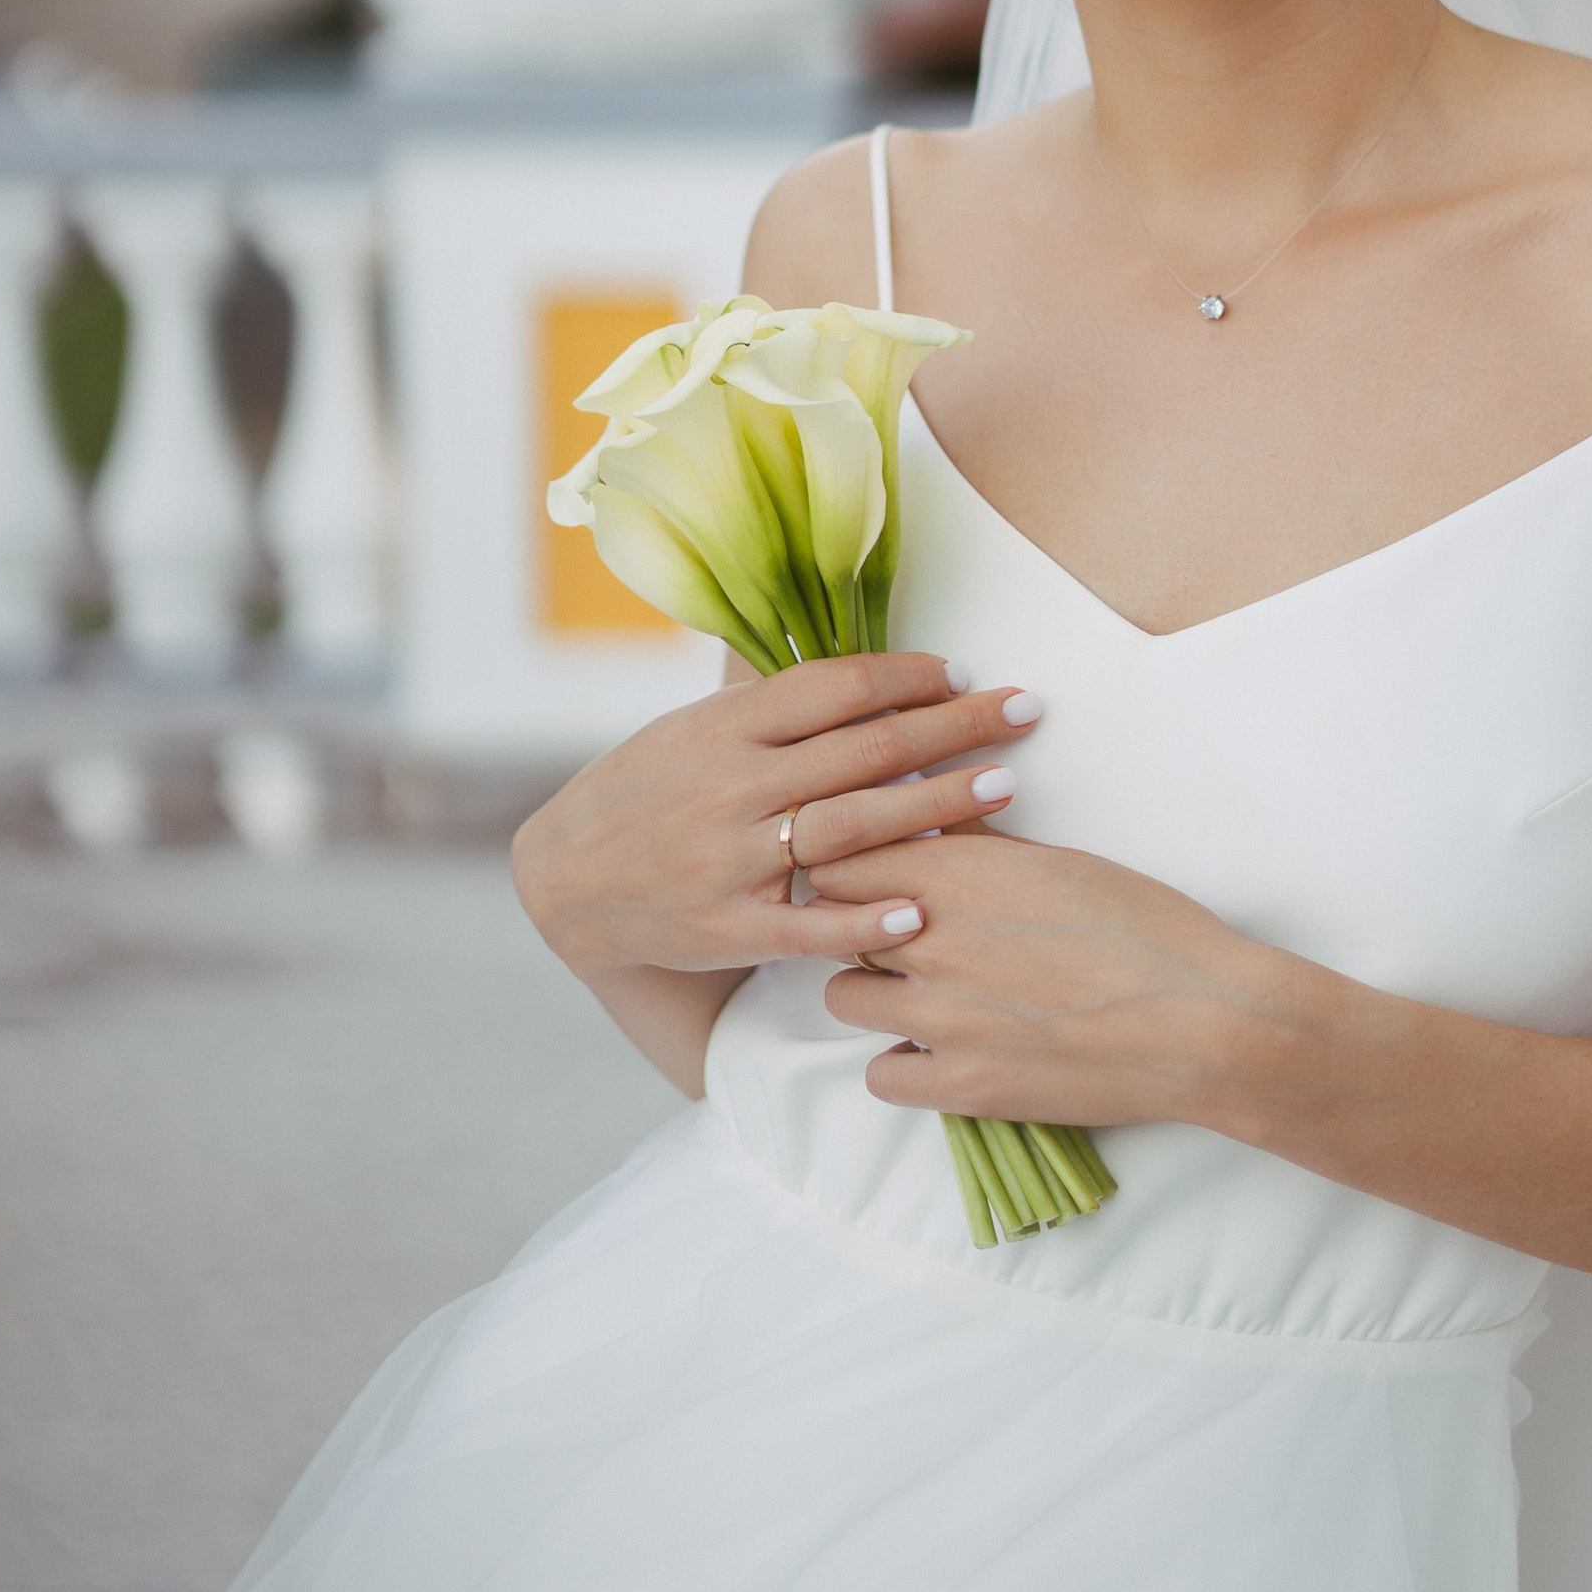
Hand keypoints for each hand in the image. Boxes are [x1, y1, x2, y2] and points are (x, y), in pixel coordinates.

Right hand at [511, 653, 1042, 990]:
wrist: (565, 882)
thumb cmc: (647, 792)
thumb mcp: (694, 728)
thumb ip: (771, 704)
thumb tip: (864, 664)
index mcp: (725, 725)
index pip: (833, 685)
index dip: (907, 675)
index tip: (963, 672)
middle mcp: (731, 785)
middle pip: (863, 749)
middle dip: (954, 727)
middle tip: (1026, 712)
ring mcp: (729, 858)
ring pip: (851, 827)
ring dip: (938, 806)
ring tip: (1006, 787)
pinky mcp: (728, 926)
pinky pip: (807, 923)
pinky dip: (865, 917)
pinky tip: (923, 908)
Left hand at [811, 829, 1280, 1132]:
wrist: (1203, 1020)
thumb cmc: (1148, 928)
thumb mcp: (1062, 861)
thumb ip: (982, 842)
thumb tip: (936, 817)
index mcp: (956, 872)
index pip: (839, 855)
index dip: (851, 862)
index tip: (872, 872)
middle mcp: (930, 941)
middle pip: (832, 923)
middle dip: (855, 922)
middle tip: (896, 930)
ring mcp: (938, 1019)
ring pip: (844, 997)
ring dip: (873, 989)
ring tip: (919, 990)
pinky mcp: (960, 1086)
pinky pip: (880, 1076)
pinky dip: (901, 1063)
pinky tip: (936, 1049)